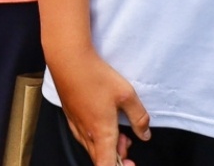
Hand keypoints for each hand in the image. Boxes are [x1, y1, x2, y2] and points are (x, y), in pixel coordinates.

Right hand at [51, 49, 148, 165]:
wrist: (68, 58)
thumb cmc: (95, 75)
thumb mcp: (127, 95)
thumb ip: (139, 118)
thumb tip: (145, 134)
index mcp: (101, 132)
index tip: (131, 163)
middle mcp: (85, 132)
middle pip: (99, 159)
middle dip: (117, 156)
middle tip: (128, 140)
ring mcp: (75, 124)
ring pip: (91, 147)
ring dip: (106, 146)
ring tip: (117, 129)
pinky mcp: (70, 115)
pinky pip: (83, 136)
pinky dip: (95, 136)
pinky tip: (102, 121)